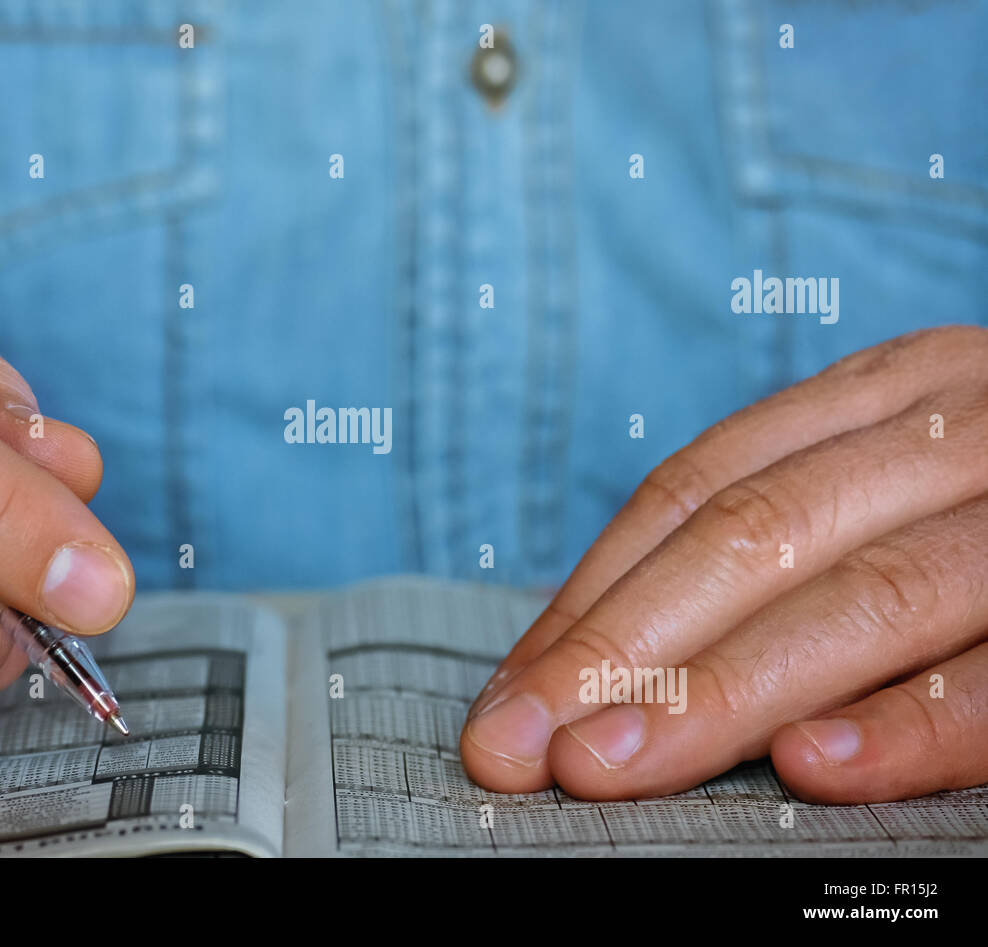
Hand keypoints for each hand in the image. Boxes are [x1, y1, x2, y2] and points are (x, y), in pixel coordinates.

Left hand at [461, 326, 987, 802]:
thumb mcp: (894, 476)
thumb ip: (784, 545)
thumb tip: (613, 663)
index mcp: (884, 394)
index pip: (694, 491)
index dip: (592, 597)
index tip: (511, 693)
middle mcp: (960, 426)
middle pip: (751, 538)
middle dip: (620, 652)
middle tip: (520, 749)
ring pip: (865, 596)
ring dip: (725, 697)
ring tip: (615, 770)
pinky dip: (912, 726)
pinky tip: (813, 772)